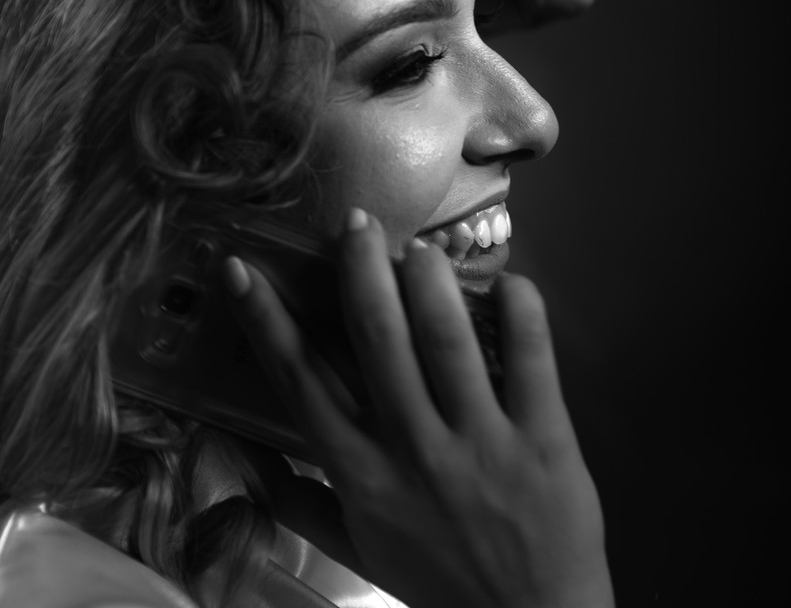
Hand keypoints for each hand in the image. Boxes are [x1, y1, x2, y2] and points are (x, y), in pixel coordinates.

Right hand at [224, 210, 612, 607]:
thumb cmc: (441, 584)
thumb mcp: (359, 553)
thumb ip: (302, 505)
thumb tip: (244, 455)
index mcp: (362, 476)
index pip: (302, 384)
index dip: (268, 321)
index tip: (242, 269)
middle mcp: (414, 449)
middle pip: (377, 342)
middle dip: (360, 272)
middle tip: (355, 222)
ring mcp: (483, 441)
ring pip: (447, 341)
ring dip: (429, 281)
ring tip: (419, 245)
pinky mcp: (545, 437)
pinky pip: (532, 360)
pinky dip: (521, 312)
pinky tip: (510, 281)